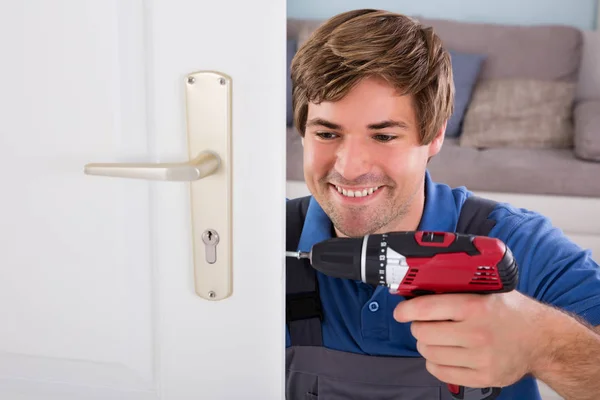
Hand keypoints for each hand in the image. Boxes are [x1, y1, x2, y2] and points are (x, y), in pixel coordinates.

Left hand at [393, 291, 547, 388]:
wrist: (543, 340)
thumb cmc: (511, 312)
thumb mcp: (486, 291)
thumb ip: (456, 290)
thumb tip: (418, 290)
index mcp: (475, 306)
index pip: (427, 308)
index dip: (406, 310)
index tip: (400, 312)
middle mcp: (477, 333)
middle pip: (423, 333)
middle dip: (418, 327)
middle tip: (425, 324)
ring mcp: (480, 358)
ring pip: (429, 354)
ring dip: (426, 346)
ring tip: (437, 339)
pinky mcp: (483, 377)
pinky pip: (441, 372)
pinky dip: (435, 363)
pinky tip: (445, 354)